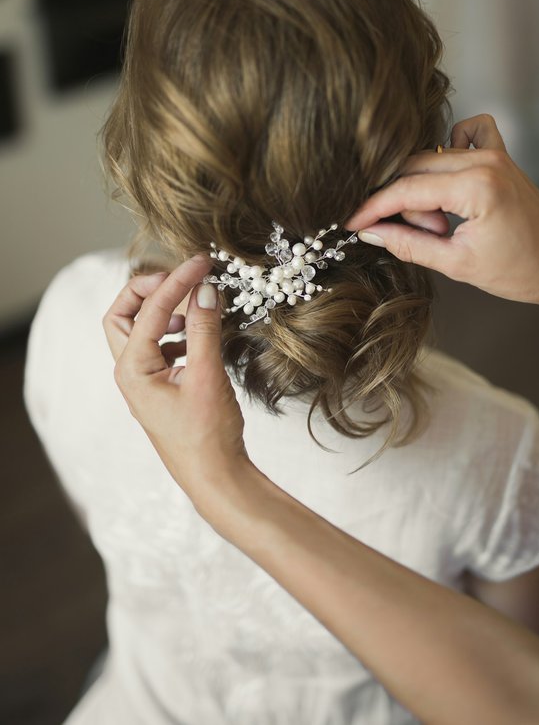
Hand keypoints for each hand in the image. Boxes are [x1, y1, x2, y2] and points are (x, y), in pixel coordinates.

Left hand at [102, 256, 248, 509]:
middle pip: (122, 315)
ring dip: (161, 311)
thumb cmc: (207, 434)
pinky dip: (175, 332)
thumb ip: (204, 328)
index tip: (202, 263)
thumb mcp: (207, 374)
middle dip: (147, 291)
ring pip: (138, 331)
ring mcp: (144, 381)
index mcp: (132, 369)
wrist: (215, 476)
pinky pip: (158, 348)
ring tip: (193, 306)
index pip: (151, 309)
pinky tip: (198, 335)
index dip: (177, 281)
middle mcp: (131, 373)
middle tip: (179, 278)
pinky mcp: (161, 387)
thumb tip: (205, 289)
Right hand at [345, 114, 538, 308]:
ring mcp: (493, 153)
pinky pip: (465, 134)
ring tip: (443, 225)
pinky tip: (450, 184)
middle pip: (412, 170)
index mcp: (476, 188)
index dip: (373, 207)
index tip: (351, 222)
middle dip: (403, 206)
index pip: (405, 190)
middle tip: (421, 235)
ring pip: (429, 158)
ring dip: (424, 191)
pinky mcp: (500, 154)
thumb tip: (371, 232)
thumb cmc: (520, 271)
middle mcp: (484, 161)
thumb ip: (408, 244)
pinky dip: (448, 152)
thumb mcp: (456, 265)